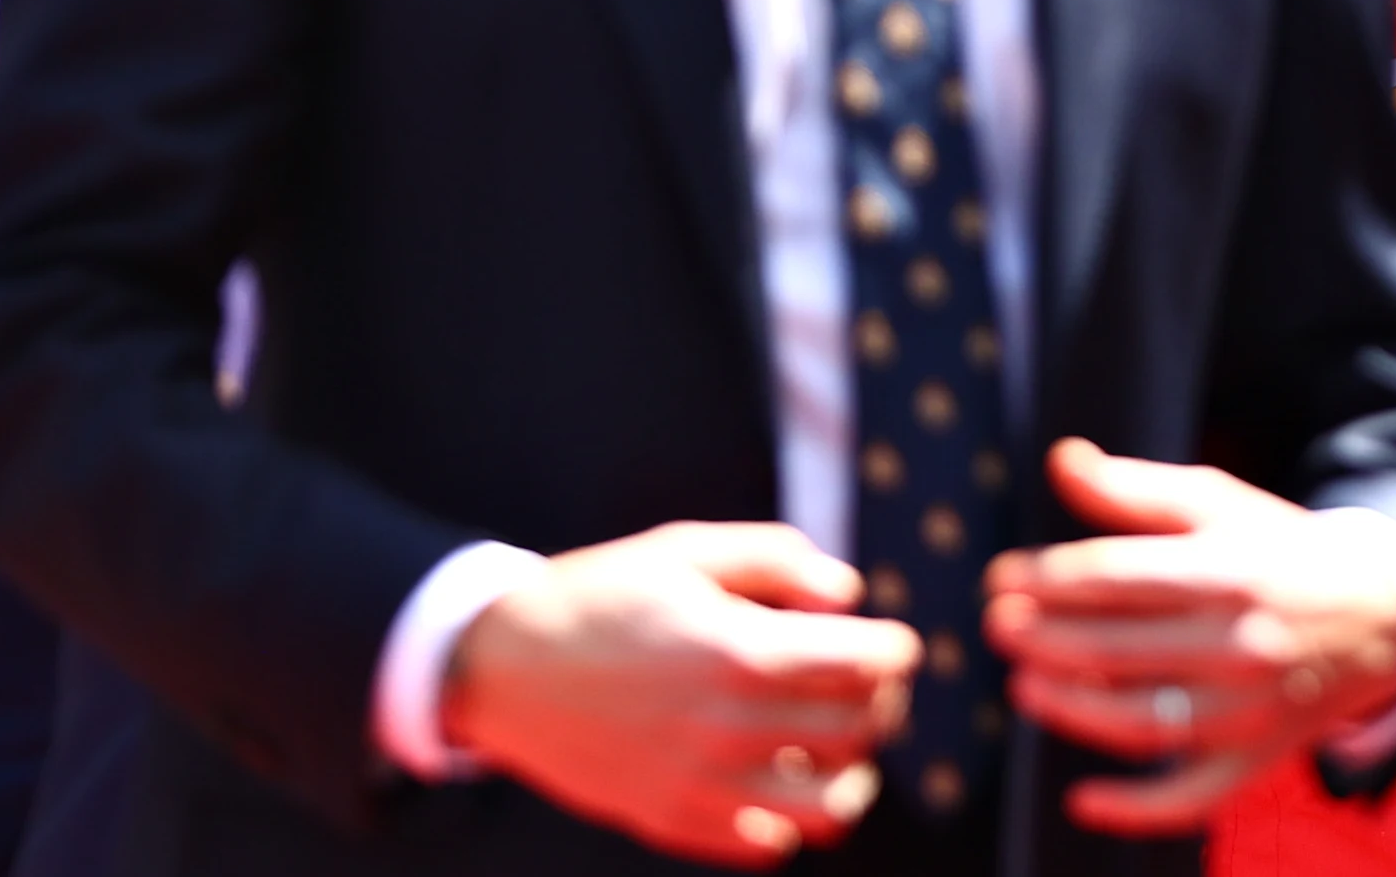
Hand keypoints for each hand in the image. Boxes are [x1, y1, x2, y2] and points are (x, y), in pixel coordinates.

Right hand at [441, 522, 916, 867]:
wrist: (500, 665)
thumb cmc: (600, 597)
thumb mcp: (687, 550)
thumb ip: (780, 560)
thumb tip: (848, 593)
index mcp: (741, 651)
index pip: (872, 664)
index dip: (895, 647)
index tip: (883, 639)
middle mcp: (728, 727)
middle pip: (864, 731)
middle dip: (879, 701)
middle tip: (858, 682)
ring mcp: (701, 785)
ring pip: (834, 807)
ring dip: (848, 771)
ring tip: (827, 741)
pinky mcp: (674, 822)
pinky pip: (770, 846)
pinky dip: (788, 817)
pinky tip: (770, 774)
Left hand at [986, 438, 1395, 836]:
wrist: (1378, 615)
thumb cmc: (1279, 551)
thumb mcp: (1219, 505)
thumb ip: (1135, 488)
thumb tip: (1061, 460)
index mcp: (1228, 572)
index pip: (1118, 577)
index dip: (1048, 578)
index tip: (1001, 577)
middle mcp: (1240, 644)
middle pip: (1118, 649)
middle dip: (1043, 638)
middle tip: (995, 626)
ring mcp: (1248, 709)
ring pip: (1142, 722)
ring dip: (1070, 709)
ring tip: (1022, 686)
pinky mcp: (1255, 758)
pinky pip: (1189, 797)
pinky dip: (1134, 808)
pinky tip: (1081, 799)